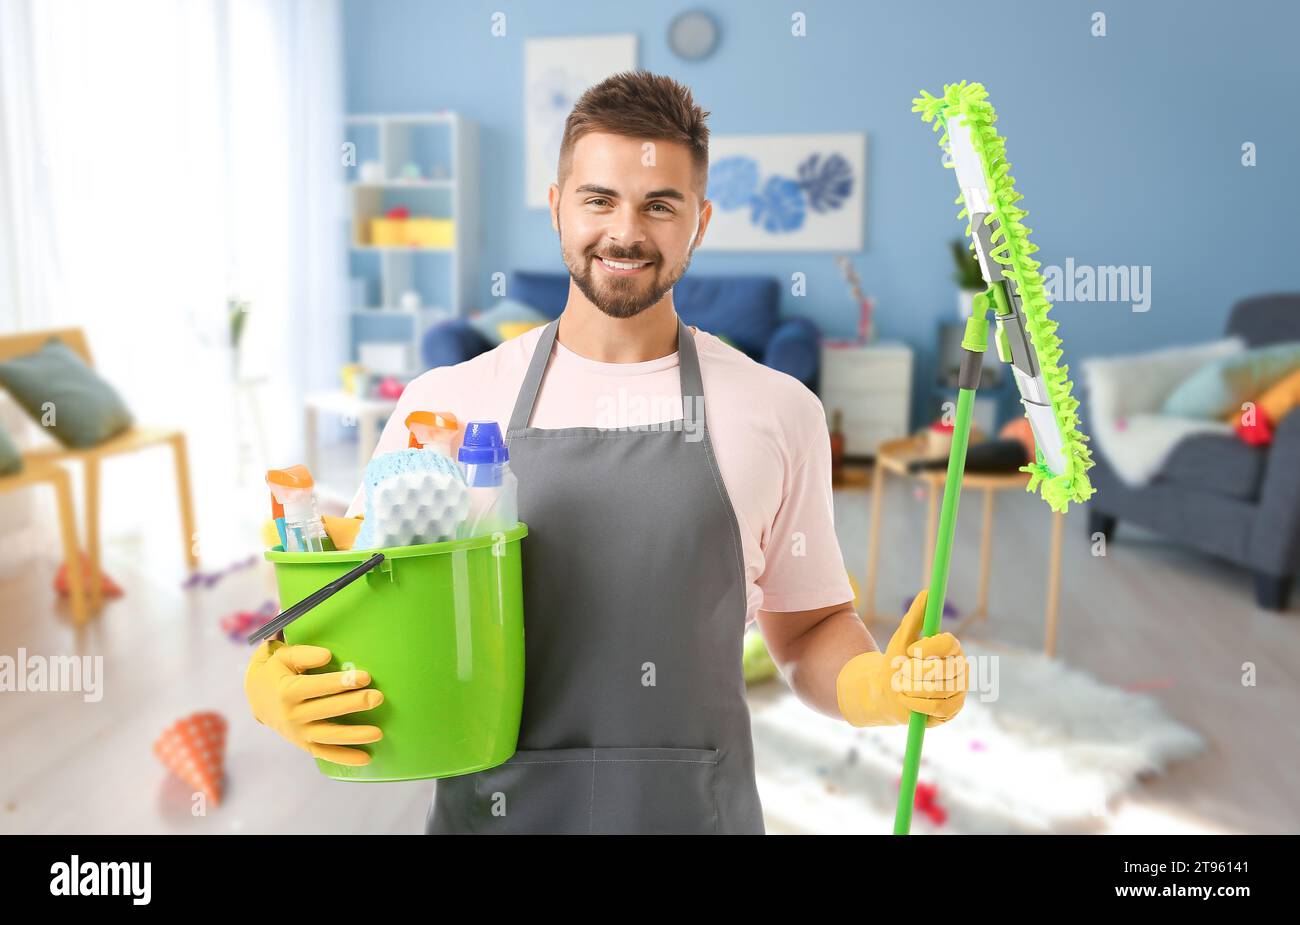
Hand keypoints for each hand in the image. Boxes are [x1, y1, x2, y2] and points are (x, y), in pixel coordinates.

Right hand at [244, 640, 383, 765]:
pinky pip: (325, 753)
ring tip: (378, 733)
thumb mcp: (284, 656)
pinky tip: (366, 759)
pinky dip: (344, 758)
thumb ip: (305, 654)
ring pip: (328, 736)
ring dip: (354, 735)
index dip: (341, 682)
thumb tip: (327, 656)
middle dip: (354, 704)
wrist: (256, 697)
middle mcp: (292, 714)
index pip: (317, 687)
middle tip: (378, 697)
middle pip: (327, 710)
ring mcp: (298, 732)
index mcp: (288, 690)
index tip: (365, 677)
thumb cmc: (277, 671)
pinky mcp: (303, 743)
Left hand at [835, 589, 966, 727]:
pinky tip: (907, 700)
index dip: (929, 647)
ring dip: (911, 688)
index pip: (949, 643)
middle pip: (942, 668)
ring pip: (938, 689)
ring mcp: (959, 690)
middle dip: (913, 671)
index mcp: (951, 647)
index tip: (911, 650)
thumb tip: (926, 592)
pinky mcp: (952, 710)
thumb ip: (915, 616)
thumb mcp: (901, 637)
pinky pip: (937, 708)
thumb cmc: (897, 661)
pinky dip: (916, 704)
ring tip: (901, 685)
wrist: (887, 691)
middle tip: (901, 671)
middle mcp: (960, 668)